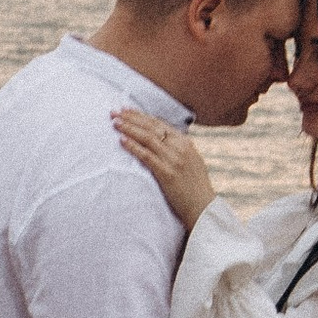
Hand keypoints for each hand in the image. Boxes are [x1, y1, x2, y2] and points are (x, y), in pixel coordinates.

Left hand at [111, 105, 215, 227]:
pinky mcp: (167, 173)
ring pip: (147, 138)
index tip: (126, 110)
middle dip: (131, 118)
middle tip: (114, 112)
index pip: (159, 124)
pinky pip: (146, 156)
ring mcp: (174, 160)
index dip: (141, 116)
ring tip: (114, 123)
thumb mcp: (190, 161)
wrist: (203, 207)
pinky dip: (133, 146)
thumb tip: (162, 140)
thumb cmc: (194, 187)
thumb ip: (178, 149)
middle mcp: (180, 147)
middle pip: (152, 127)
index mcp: (185, 143)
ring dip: (129, 129)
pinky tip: (121, 140)